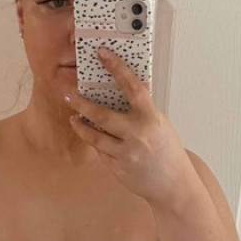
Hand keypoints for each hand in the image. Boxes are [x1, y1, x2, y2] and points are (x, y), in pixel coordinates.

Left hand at [63, 47, 192, 205]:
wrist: (173, 186)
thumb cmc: (168, 153)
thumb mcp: (160, 125)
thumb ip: (143, 111)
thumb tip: (126, 92)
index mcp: (150, 118)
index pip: (131, 87)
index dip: (117, 68)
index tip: (103, 54)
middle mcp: (136, 134)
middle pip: (101, 115)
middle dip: (80, 103)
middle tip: (67, 94)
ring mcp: (125, 153)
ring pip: (94, 136)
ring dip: (81, 126)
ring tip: (74, 118)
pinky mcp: (117, 168)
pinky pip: (101, 151)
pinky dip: (97, 143)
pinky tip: (94, 137)